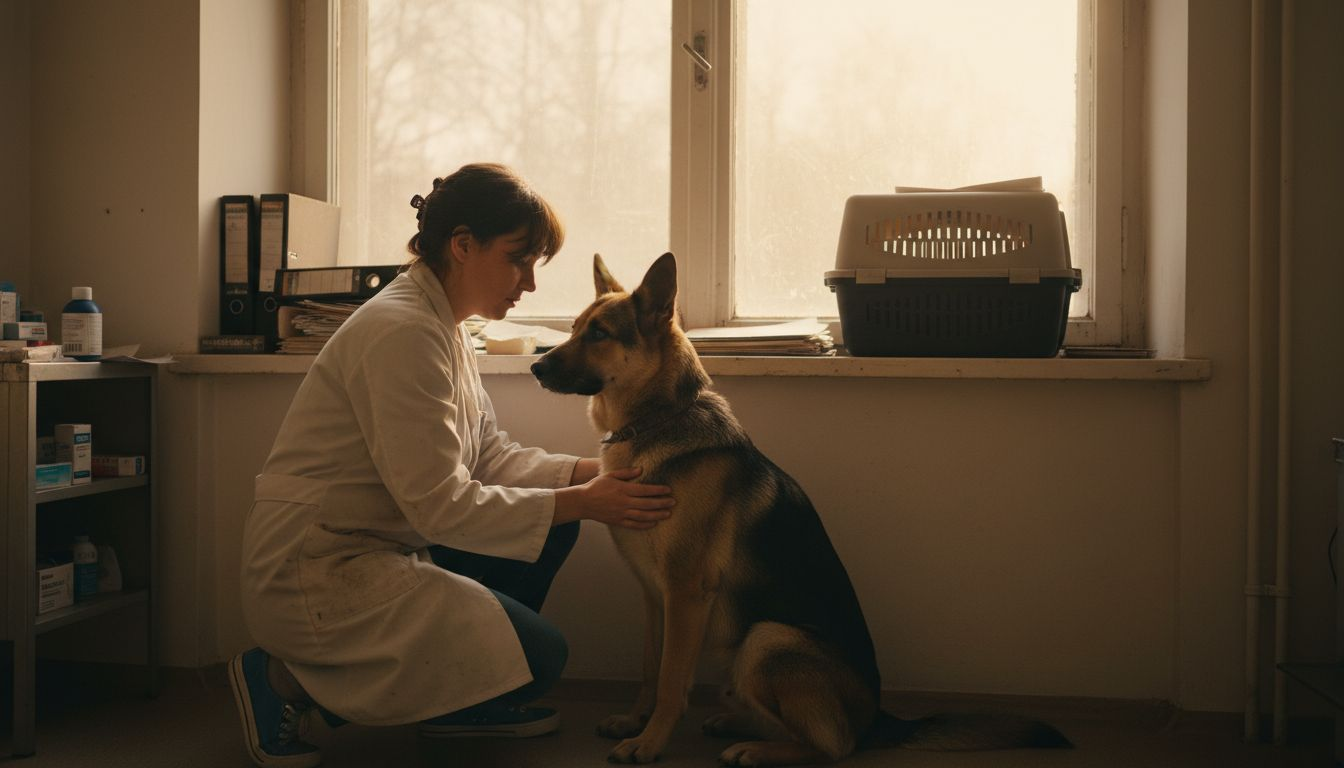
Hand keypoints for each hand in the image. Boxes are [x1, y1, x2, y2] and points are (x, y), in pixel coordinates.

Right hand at [553, 467, 673, 528]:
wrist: (583, 502)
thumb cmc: (596, 486)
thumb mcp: (610, 475)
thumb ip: (626, 473)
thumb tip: (640, 470)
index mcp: (623, 489)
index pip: (645, 490)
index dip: (658, 490)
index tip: (668, 490)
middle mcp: (624, 502)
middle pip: (647, 504)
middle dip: (662, 503)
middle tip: (673, 502)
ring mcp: (621, 513)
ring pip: (643, 516)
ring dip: (657, 515)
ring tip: (668, 514)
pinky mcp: (618, 521)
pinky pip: (634, 525)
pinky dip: (645, 525)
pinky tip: (654, 523)